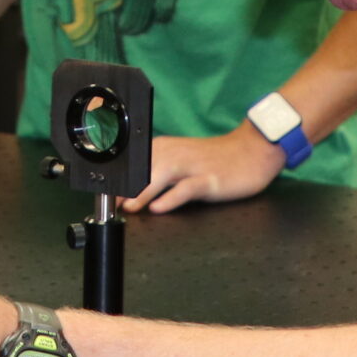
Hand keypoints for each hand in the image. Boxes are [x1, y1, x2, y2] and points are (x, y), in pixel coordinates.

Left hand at [123, 126, 283, 212]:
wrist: (252, 150)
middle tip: (108, 206)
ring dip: (142, 192)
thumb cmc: (215, 159)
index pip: (133, 164)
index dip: (117, 181)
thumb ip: (156, 173)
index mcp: (164, 148)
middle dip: (124, 188)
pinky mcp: (210, 179)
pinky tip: (159, 208)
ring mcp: (193, 166)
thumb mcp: (181, 160)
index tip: (103, 198)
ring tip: (129, 207)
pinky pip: (187, 188)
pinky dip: (171, 198)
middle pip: (143, 170)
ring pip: (161, 176)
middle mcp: (175, 154)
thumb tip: (129, 192)